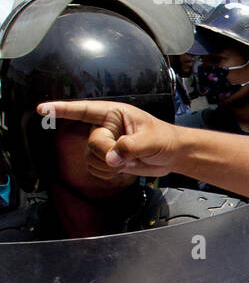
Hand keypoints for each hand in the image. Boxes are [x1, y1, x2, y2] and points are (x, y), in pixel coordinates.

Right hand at [37, 100, 180, 178]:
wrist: (172, 155)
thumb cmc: (165, 139)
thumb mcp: (151, 140)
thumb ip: (130, 148)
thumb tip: (111, 158)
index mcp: (115, 114)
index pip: (84, 110)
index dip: (62, 110)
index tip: (42, 109)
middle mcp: (106, 127)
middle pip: (92, 143)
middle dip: (108, 153)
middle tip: (129, 154)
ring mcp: (104, 143)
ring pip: (91, 158)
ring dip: (109, 165)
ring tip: (129, 159)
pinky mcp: (105, 158)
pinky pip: (95, 169)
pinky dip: (108, 173)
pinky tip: (123, 167)